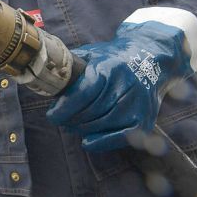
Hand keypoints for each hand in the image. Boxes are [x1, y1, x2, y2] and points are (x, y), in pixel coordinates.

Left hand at [46, 20, 195, 151]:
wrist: (151, 59)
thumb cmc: (113, 58)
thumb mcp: (92, 53)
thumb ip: (70, 63)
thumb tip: (44, 73)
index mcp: (109, 68)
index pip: (84, 92)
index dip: (65, 107)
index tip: (52, 115)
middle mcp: (125, 86)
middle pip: (91, 111)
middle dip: (70, 119)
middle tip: (60, 120)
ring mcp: (136, 104)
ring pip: (102, 124)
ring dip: (82, 128)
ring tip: (71, 125)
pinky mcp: (144, 119)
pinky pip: (119, 136)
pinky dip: (101, 142)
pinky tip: (87, 141)